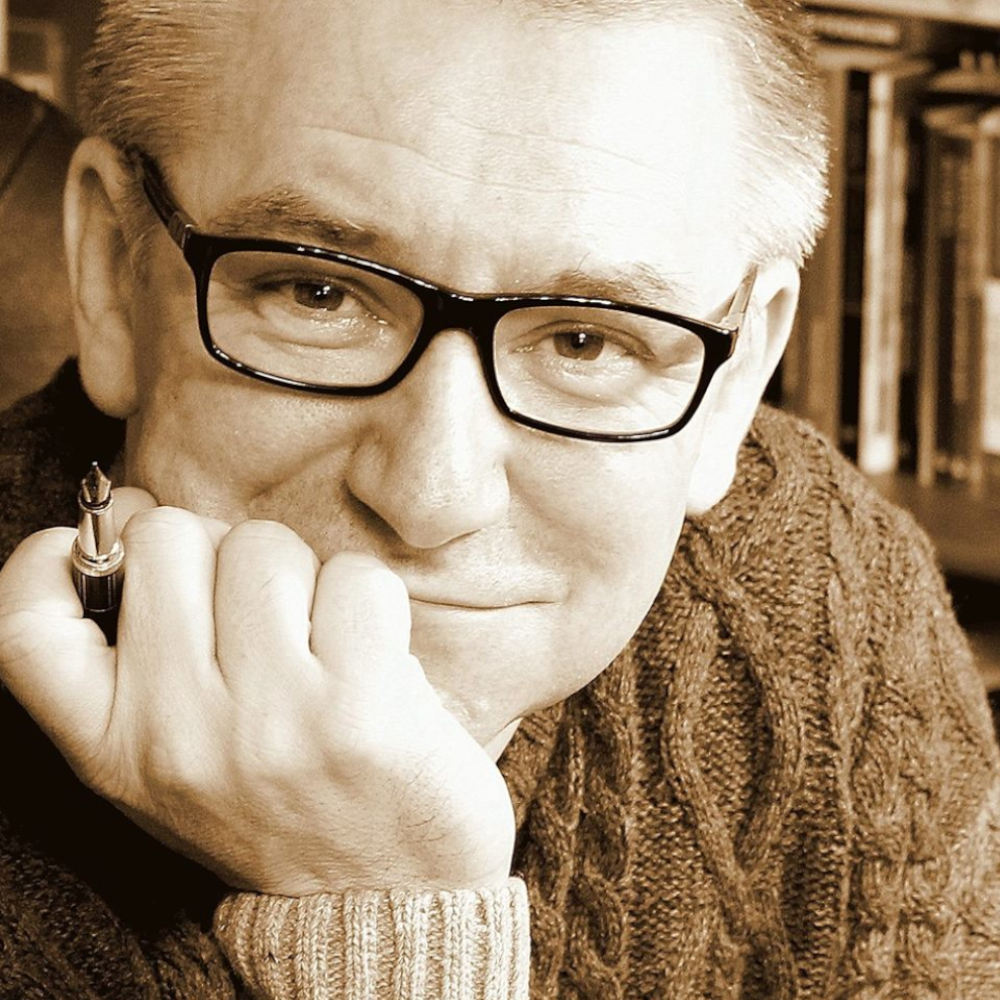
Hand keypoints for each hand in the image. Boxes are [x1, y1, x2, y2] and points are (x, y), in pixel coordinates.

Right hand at [0, 494, 514, 894]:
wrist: (387, 896)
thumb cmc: (285, 807)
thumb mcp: (176, 762)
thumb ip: (142, 663)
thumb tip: (131, 524)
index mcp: (115, 753)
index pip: (26, 629)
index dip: (56, 555)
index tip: (108, 537)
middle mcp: (179, 736)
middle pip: (167, 539)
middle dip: (219, 548)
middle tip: (256, 605)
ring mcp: (269, 721)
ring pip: (264, 546)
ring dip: (302, 575)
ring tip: (320, 643)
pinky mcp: (362, 710)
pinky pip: (354, 577)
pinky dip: (369, 600)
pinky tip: (373, 657)